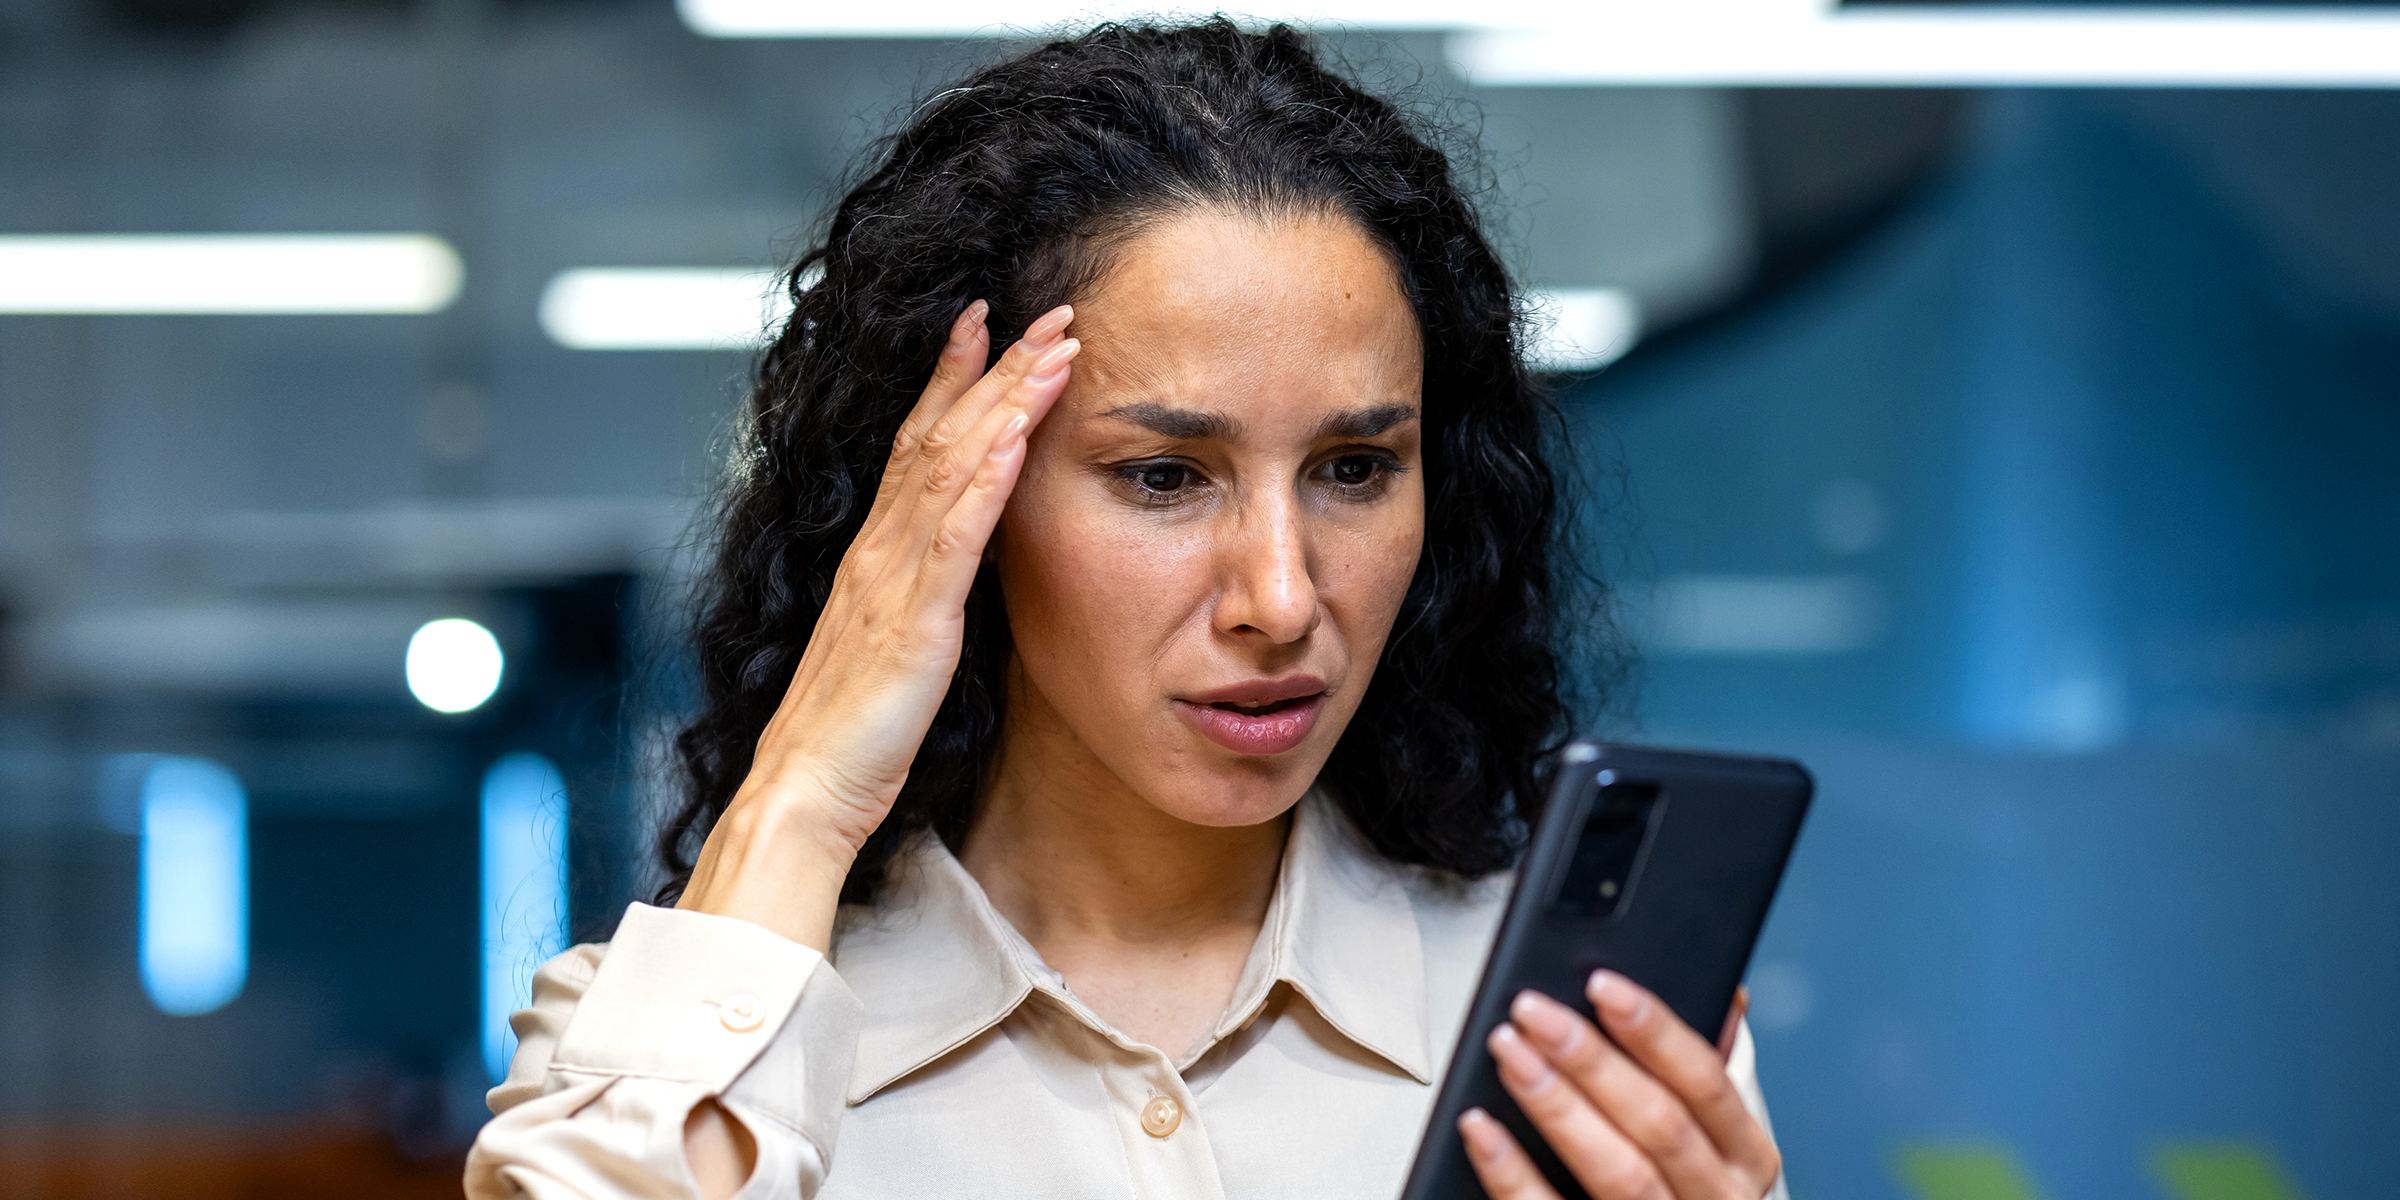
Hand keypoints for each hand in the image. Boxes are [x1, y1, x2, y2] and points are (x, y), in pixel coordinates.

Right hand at [676, 300, 1079, 950]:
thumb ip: (920, 600)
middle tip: (1045, 308)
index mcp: (875, 558)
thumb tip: (954, 573)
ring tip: (1055, 346)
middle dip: (994, 366)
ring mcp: (890, 580)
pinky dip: (984, 477)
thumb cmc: (849, 737)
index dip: (955, 382)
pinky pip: (951, 536)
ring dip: (1005, 399)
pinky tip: (1015, 434)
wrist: (803, 793)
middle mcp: (877, 551)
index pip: (917, 446)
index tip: (990, 324)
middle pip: (938, 434)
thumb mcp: (896, 650)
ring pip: (949, 465)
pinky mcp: (910, 620)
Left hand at [1459, 971, 1781, 1199]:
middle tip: (1532, 1011)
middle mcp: (1716, 1197)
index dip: (1655, 1030)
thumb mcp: (1700, 1130)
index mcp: (1744, 1154)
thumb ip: (1692, 1069)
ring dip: (1556, 1105)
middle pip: (1658, 1122)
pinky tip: (1481, 1128)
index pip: (1705, 1080)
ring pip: (1618, 1170)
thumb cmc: (1668, 1175)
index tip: (1601, 984)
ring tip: (1509, 1053)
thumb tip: (1718, 992)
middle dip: (1591, 1059)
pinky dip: (1511, 1172)